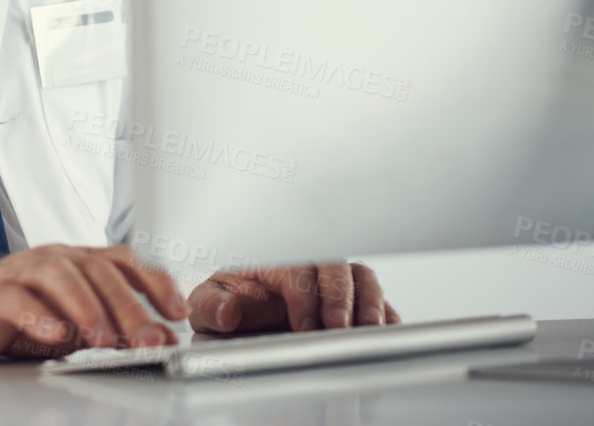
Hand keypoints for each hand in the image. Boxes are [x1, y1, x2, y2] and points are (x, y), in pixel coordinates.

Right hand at [0, 244, 188, 361]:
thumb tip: (158, 339)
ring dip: (88, 308)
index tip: (177, 311)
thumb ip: (112, 326)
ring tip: (104, 340)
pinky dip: (39, 315)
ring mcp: (22, 271)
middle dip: (129, 307)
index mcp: (77, 261)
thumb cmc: (14, 314)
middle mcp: (54, 259)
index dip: (155, 282)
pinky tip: (56, 334)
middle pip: (98, 271)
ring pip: (60, 276)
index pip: (123, 260)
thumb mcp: (72, 322)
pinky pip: (17, 298)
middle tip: (149, 340)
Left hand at [188, 262, 398, 334]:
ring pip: (360, 277)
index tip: (303, 326)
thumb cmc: (226, 307)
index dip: (303, 295)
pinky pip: (378, 300)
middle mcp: (305, 266)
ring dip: (369, 301)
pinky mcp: (352, 304)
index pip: (295, 267)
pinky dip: (385, 314)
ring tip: (368, 329)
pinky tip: (385, 332)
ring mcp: (330, 284)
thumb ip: (212, 306)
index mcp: (270, 261)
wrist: (238, 322)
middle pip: (334, 266)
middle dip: (339, 297)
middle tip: (338, 328)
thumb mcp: (208, 307)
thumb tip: (228, 310)